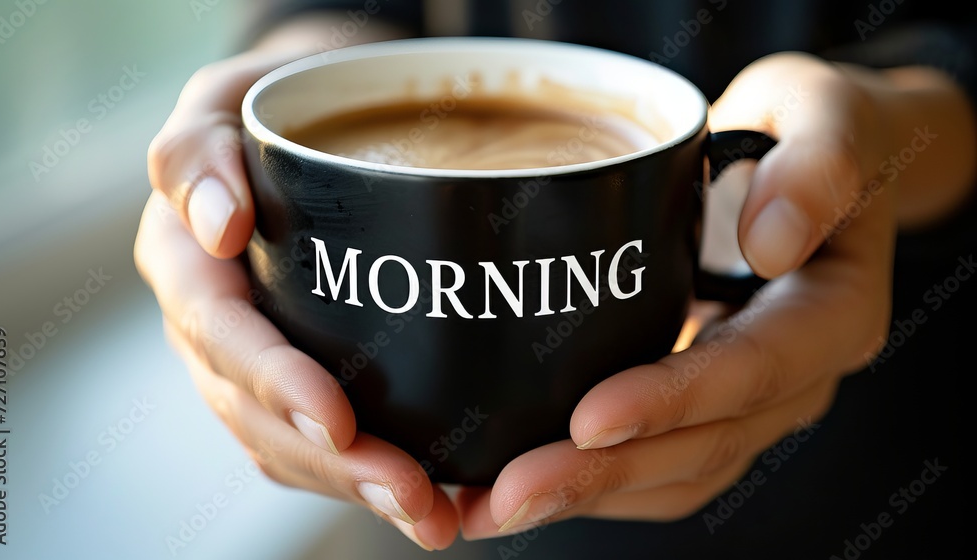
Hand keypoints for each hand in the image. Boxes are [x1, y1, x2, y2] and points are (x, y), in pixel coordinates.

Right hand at [134, 45, 458, 550]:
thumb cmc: (264, 114)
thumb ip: (197, 155)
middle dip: (335, 464)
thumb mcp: (218, 107)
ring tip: (435, 515)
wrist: (296, 134)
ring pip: (290, 446)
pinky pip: (315, 444)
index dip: (275, 382)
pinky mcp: (292, 379)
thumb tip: (217, 226)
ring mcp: (251, 363)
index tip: (338, 418)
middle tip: (414, 493)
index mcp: (187, 267)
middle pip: (260, 414)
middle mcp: (213, 330)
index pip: (222, 335)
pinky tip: (427, 496)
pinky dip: (365, 475)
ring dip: (359, 487)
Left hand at [455, 51, 974, 536]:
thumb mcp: (825, 116)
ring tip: (487, 510)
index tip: (588, 418)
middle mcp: (796, 376)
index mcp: (832, 312)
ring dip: (583, 497)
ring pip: (673, 474)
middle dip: (602, 476)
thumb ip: (817, 168)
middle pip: (702, 446)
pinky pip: (654, 462)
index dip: (672, 400)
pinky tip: (511, 484)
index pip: (753, 370)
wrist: (812, 162)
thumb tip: (769, 243)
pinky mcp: (705, 402)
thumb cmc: (811, 129)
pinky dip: (589, 481)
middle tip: (508, 495)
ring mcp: (749, 400)